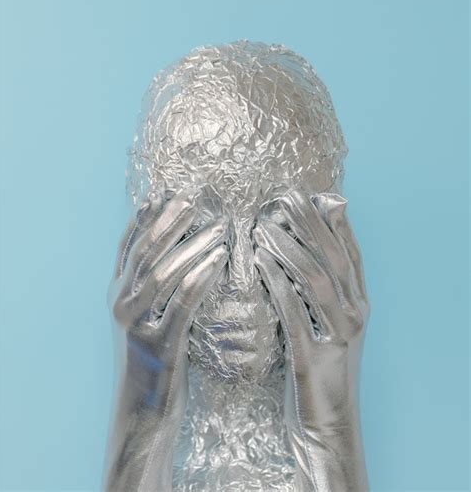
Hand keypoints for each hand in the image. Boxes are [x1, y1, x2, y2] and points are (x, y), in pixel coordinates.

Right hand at [103, 188, 228, 491]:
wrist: (142, 414)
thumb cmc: (152, 360)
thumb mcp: (145, 318)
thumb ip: (152, 287)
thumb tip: (175, 250)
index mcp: (118, 295)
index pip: (128, 246)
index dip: (145, 218)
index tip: (164, 192)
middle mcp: (121, 304)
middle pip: (144, 253)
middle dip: (168, 223)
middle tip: (192, 201)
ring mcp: (137, 326)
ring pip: (162, 274)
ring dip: (191, 246)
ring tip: (218, 228)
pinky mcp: (160, 346)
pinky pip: (181, 303)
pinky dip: (200, 277)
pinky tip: (218, 261)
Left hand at [253, 189, 368, 491]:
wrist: (326, 425)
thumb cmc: (320, 367)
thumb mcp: (327, 323)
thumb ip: (319, 286)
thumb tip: (301, 247)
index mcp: (359, 303)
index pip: (349, 251)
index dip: (329, 220)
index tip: (306, 193)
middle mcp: (355, 314)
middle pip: (333, 258)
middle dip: (309, 225)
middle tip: (283, 198)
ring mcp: (339, 337)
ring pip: (317, 281)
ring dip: (290, 250)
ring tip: (263, 228)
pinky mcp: (315, 359)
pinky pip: (296, 315)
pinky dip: (279, 286)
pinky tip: (261, 266)